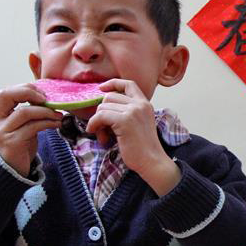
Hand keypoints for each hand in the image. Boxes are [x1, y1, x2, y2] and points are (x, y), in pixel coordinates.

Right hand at [0, 83, 61, 175]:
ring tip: (58, 115)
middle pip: (6, 96)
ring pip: (24, 112)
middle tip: (47, 98)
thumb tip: (47, 100)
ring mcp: (2, 133)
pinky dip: (48, 123)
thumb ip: (27, 116)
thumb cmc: (18, 151)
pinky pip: (33, 127)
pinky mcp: (13, 144)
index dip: (23, 89)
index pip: (4, 94)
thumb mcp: (20, 130)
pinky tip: (57, 123)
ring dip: (46, 111)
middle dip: (28, 92)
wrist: (9, 176)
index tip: (41, 93)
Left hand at [86, 79, 180, 194]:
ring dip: (98, 122)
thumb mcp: (138, 124)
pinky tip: (97, 135)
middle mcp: (140, 104)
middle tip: (103, 129)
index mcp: (145, 104)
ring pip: (103, 107)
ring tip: (104, 137)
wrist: (152, 161)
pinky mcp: (124, 121)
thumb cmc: (143, 148)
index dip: (113, 83)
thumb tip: (102, 107)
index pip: (128, 84)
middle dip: (101, 112)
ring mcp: (133, 111)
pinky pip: (100, 116)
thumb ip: (127, 112)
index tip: (102, 89)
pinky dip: (94, 125)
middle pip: (110, 97)